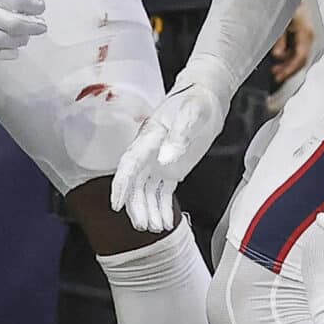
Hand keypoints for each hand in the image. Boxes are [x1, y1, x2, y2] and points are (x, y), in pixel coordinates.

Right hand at [0, 0, 47, 53]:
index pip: (17, 0)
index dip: (34, 5)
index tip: (41, 5)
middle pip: (13, 23)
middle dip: (33, 25)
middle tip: (42, 23)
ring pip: (2, 40)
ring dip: (21, 39)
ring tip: (29, 34)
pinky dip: (4, 54)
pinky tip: (15, 50)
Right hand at [111, 74, 227, 234]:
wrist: (207, 95)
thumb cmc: (197, 99)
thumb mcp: (192, 112)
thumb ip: (180, 135)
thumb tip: (165, 159)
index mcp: (148, 138)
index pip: (129, 164)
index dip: (121, 185)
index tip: (116, 204)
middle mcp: (149, 152)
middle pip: (135, 185)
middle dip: (137, 206)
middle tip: (144, 226)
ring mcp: (159, 162)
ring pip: (147, 192)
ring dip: (149, 210)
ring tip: (156, 228)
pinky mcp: (172, 169)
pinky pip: (162, 192)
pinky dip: (162, 208)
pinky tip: (165, 222)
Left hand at [270, 4, 316, 84]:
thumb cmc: (289, 2)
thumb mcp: (280, 21)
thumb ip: (279, 40)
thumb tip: (278, 56)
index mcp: (306, 33)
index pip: (300, 58)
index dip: (288, 70)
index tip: (278, 76)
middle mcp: (311, 36)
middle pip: (302, 60)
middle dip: (288, 69)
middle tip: (276, 74)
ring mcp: (311, 35)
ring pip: (302, 56)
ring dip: (289, 63)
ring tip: (276, 68)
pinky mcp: (308, 34)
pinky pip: (301, 50)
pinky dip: (291, 56)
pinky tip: (282, 57)